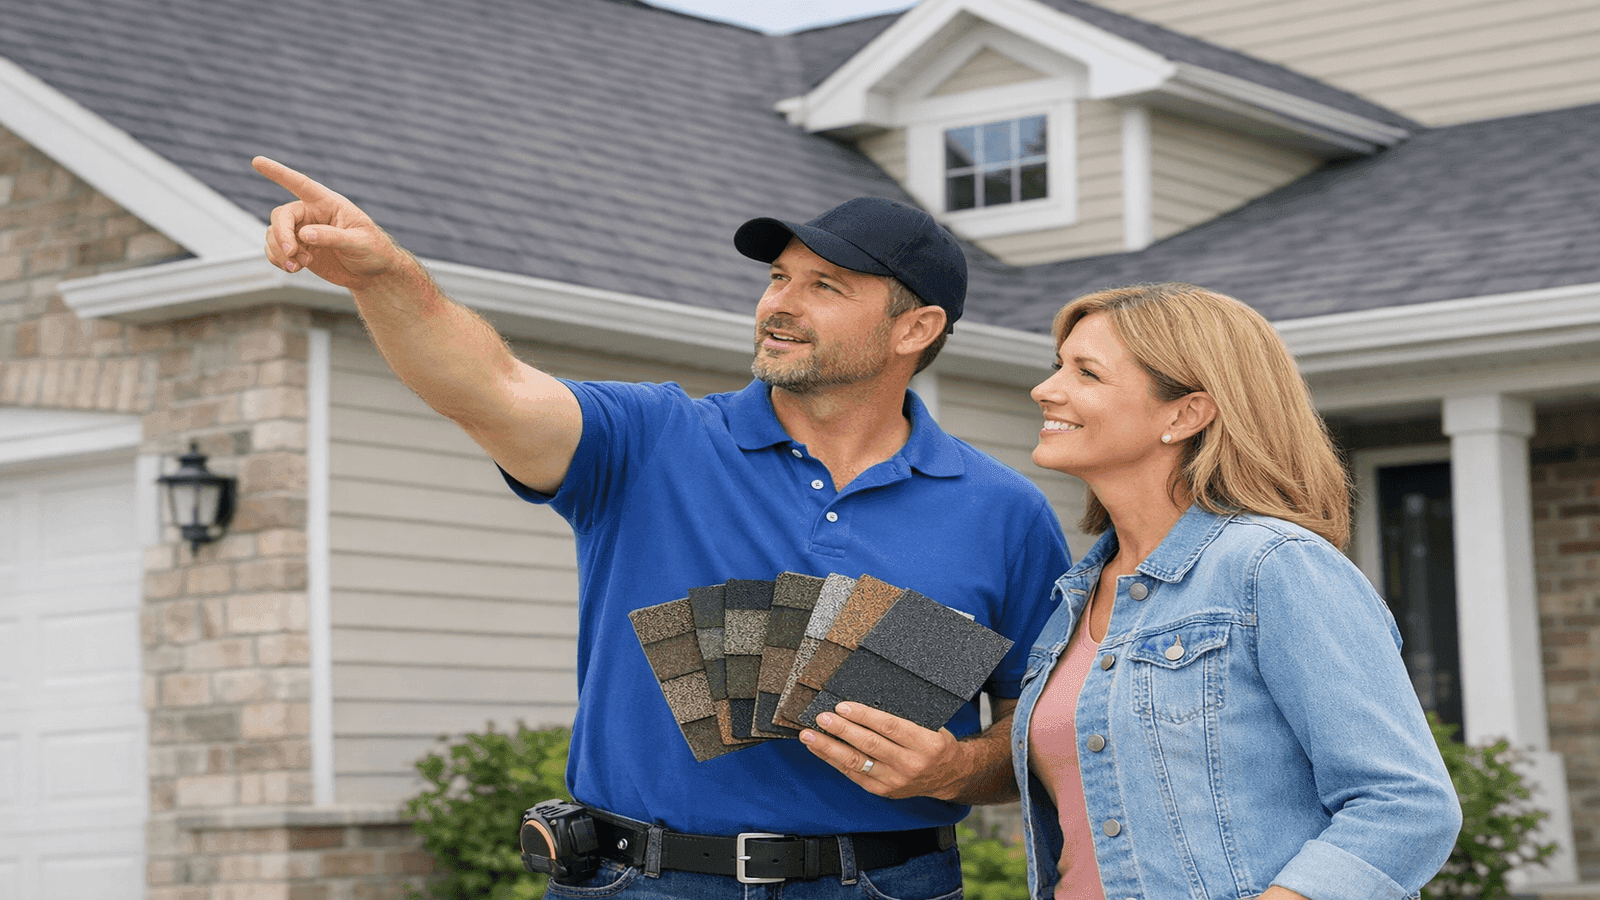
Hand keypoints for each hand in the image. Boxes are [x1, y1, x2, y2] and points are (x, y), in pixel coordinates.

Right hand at [252, 156, 402, 286]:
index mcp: (328, 203)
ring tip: (299, 265)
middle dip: (282, 235)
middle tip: (292, 254)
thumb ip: (332, 237)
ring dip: (281, 251)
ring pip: (274, 234)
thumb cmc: (373, 250)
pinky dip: (279, 260)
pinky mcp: (298, 249)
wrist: (373, 272)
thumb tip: (304, 234)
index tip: (257, 161)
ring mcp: (302, 232)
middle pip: (281, 216)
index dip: (278, 172)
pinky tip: (294, 268)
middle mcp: (311, 214)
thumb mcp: (358, 243)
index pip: (300, 184)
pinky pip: (274, 250)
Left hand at [800, 702, 970, 800]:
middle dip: (841, 730)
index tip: (842, 706)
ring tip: (809, 736)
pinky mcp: (882, 790)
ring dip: (829, 748)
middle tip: (822, 717)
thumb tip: (863, 703)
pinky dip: (833, 761)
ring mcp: (894, 780)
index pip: (889, 727)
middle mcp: (910, 764)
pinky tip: (820, 750)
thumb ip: (902, 718)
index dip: (863, 716)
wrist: (949, 776)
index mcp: (925, 743)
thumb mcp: (930, 725)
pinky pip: (853, 774)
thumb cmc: (936, 744)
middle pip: (869, 745)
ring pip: (856, 762)